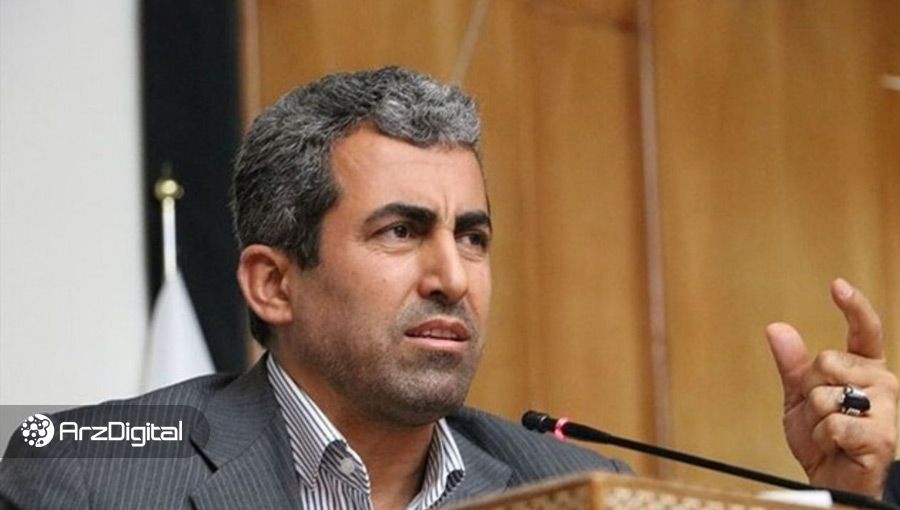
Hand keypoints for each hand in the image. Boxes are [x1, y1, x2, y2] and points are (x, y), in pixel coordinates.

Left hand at [766, 278, 897, 498]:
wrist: (834, 480)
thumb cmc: (822, 437)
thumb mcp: (799, 397)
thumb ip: (792, 364)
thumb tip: (777, 328)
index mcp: (865, 368)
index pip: (864, 330)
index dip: (853, 306)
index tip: (837, 285)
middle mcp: (882, 382)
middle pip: (826, 361)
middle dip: (810, 389)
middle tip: (820, 414)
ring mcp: (886, 408)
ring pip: (826, 394)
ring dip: (815, 419)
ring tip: (829, 434)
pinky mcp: (882, 436)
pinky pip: (833, 424)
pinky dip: (823, 438)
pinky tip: (836, 447)